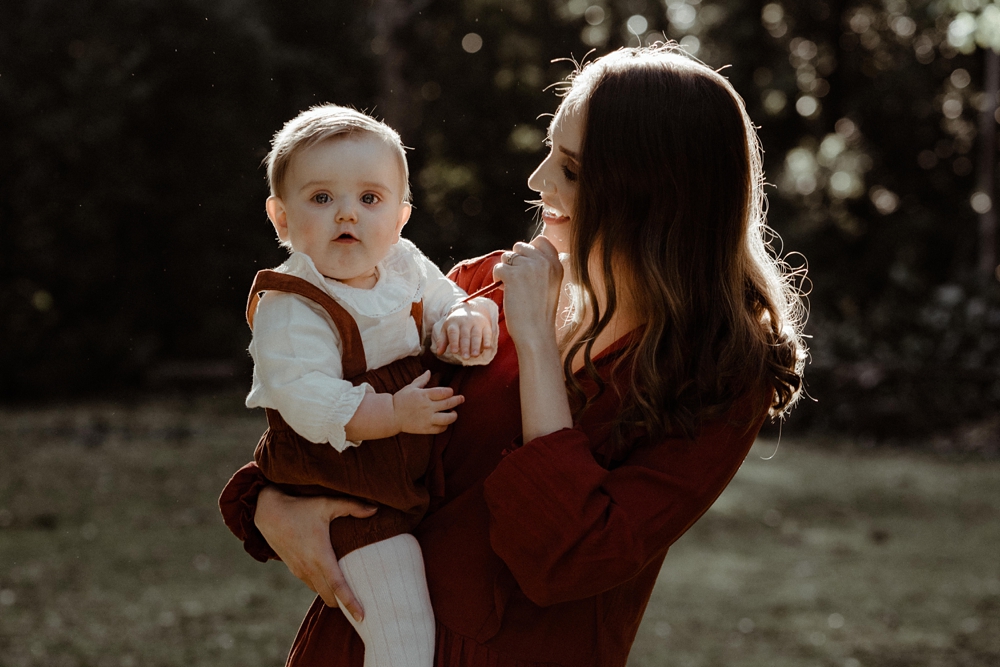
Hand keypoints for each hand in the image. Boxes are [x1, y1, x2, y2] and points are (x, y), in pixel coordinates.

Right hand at [254, 486, 377, 619]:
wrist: (268, 513)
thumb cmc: (300, 507)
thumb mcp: (327, 504)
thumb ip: (352, 507)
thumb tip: (375, 508)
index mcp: (320, 556)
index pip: (338, 586)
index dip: (350, 603)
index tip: (362, 616)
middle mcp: (309, 568)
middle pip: (330, 597)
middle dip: (344, 605)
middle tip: (362, 607)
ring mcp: (300, 571)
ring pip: (320, 593)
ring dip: (333, 597)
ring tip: (350, 596)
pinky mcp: (294, 569)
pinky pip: (312, 585)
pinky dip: (323, 588)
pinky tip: (332, 582)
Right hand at [392, 370, 463, 433]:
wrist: (391, 415)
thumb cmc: (401, 399)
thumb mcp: (411, 387)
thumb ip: (422, 380)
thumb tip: (429, 371)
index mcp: (424, 395)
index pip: (444, 392)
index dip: (450, 391)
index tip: (451, 392)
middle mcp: (427, 407)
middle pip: (448, 404)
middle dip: (458, 400)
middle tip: (461, 399)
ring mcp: (427, 419)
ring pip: (447, 418)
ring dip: (454, 415)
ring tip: (454, 413)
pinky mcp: (425, 429)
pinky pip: (440, 429)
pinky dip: (445, 426)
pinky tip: (445, 422)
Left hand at [434, 304, 494, 358]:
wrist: (471, 308)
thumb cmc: (456, 323)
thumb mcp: (447, 329)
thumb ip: (442, 341)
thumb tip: (439, 353)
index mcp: (454, 323)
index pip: (454, 333)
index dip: (454, 342)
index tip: (454, 352)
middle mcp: (465, 322)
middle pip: (465, 335)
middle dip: (465, 347)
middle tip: (465, 357)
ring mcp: (476, 323)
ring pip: (476, 334)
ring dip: (476, 345)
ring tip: (475, 355)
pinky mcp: (486, 325)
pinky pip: (487, 332)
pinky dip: (487, 339)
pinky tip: (487, 347)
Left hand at [492, 236, 563, 347]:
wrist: (536, 332)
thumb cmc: (540, 313)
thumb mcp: (550, 285)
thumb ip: (542, 267)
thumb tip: (521, 253)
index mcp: (556, 264)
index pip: (540, 241)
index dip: (528, 251)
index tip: (525, 265)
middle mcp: (544, 262)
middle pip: (521, 247)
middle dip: (515, 262)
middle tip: (518, 281)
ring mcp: (529, 267)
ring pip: (508, 257)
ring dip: (506, 270)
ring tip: (513, 288)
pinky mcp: (514, 275)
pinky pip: (499, 268)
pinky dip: (498, 278)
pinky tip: (506, 291)